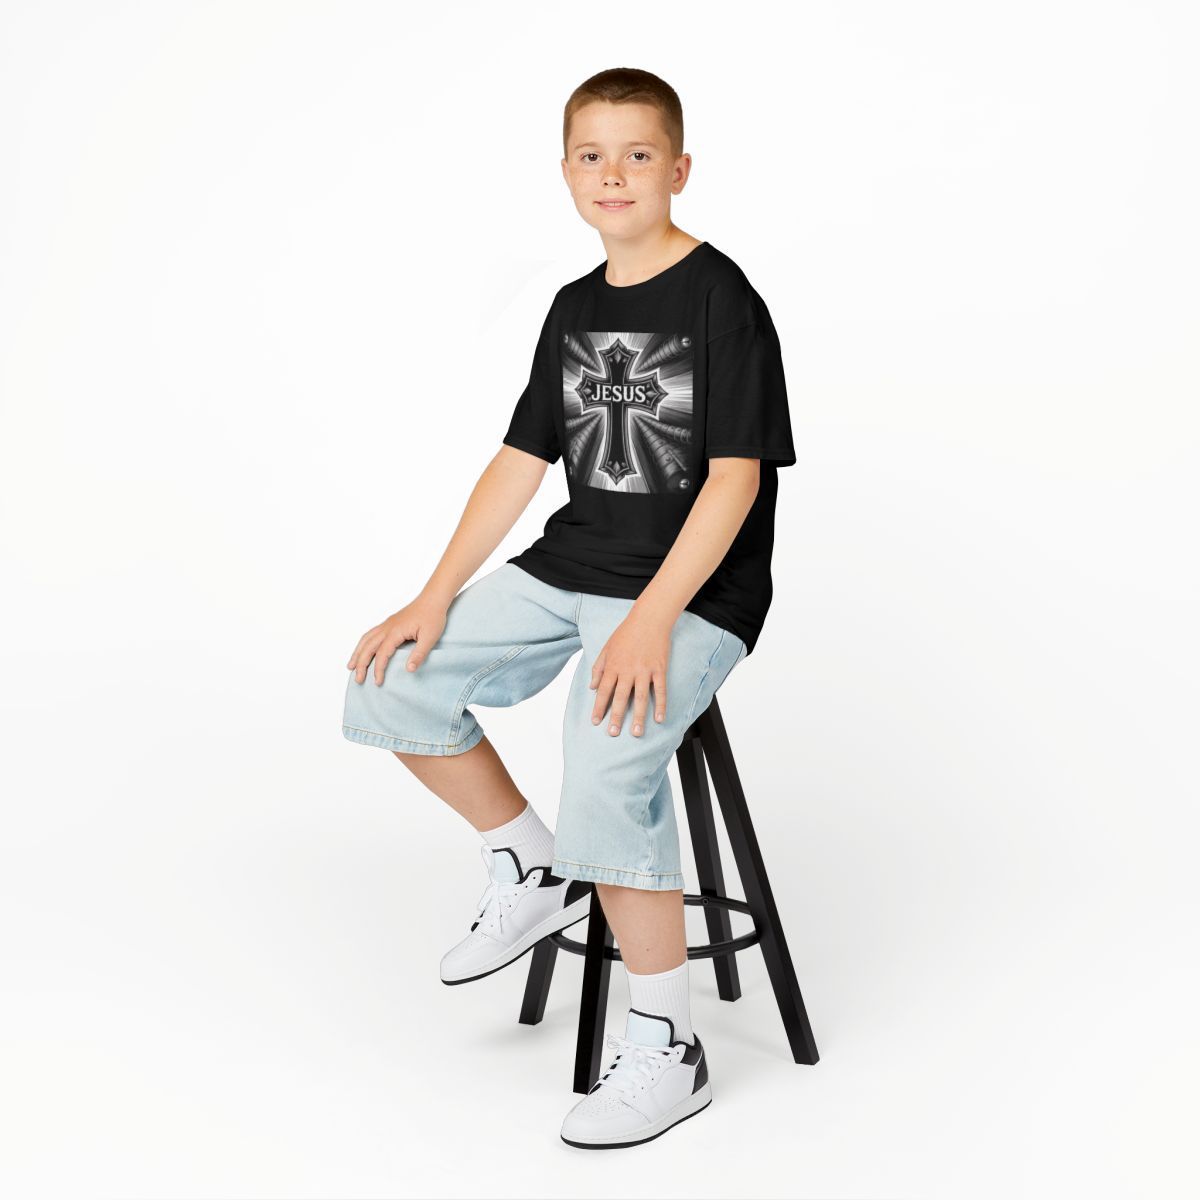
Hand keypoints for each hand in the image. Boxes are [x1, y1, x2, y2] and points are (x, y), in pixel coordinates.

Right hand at [346, 595, 447, 684]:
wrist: (433, 598)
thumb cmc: (433, 616)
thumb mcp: (430, 637)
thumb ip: (419, 654)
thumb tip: (409, 670)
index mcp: (395, 632)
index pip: (381, 654)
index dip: (378, 669)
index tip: (378, 682)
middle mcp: (387, 627)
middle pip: (368, 647)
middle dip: (361, 664)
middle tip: (357, 679)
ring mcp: (387, 624)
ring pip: (366, 639)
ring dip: (357, 653)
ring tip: (351, 666)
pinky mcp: (390, 623)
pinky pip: (371, 634)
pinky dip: (363, 644)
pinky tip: (363, 649)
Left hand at [588, 611, 672, 736]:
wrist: (649, 619)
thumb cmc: (626, 632)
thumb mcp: (607, 648)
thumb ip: (598, 668)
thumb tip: (591, 687)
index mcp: (613, 666)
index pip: (603, 690)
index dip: (599, 707)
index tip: (596, 721)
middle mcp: (627, 670)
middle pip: (620, 697)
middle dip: (616, 717)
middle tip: (613, 733)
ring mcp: (644, 670)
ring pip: (640, 697)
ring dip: (638, 716)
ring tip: (637, 733)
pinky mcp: (659, 669)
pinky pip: (660, 690)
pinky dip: (660, 705)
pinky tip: (659, 718)